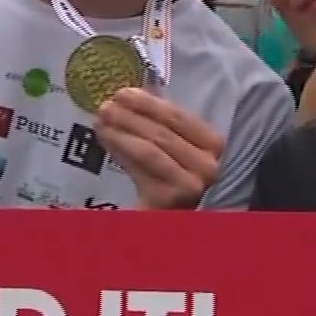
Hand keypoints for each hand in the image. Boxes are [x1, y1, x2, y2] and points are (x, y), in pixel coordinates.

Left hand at [93, 87, 223, 210]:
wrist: (165, 223)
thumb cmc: (167, 180)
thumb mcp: (169, 148)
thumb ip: (157, 124)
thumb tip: (127, 97)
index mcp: (214, 144)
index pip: (178, 116)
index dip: (148, 103)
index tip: (123, 93)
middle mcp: (209, 164)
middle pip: (162, 131)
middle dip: (130, 115)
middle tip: (105, 105)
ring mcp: (192, 183)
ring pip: (151, 146)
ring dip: (122, 129)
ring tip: (101, 120)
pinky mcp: (171, 197)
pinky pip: (142, 163)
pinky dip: (121, 147)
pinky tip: (106, 138)